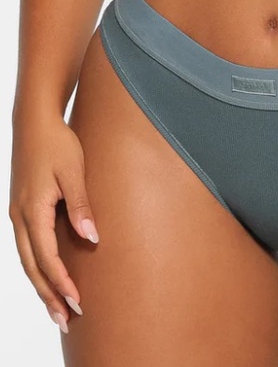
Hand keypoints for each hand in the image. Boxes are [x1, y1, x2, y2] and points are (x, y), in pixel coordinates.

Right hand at [9, 113, 98, 333]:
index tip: (79, 303)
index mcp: (32, 211)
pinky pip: (27, 247)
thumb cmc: (58, 145)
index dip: (63, 283)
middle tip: (66, 320)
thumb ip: (81, 205)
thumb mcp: (74, 172)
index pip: (48, 258)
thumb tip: (92, 238)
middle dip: (49, 295)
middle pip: (33, 267)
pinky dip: (37, 267)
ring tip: (57, 308)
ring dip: (41, 285)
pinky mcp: (23, 209)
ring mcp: (18, 214)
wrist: (35, 123)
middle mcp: (20, 218)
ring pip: (27, 260)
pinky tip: (47, 275)